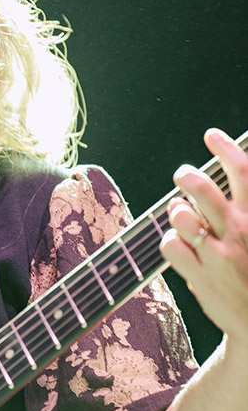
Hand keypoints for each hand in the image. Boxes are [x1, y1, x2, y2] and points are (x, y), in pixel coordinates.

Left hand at [161, 127, 247, 342]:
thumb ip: (241, 210)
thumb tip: (218, 183)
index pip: (244, 173)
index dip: (226, 149)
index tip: (211, 135)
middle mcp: (240, 232)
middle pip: (204, 190)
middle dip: (187, 176)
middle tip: (181, 175)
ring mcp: (219, 254)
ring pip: (180, 215)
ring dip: (176, 212)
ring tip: (182, 219)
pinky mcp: (200, 275)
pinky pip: (169, 244)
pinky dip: (170, 243)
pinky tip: (180, 250)